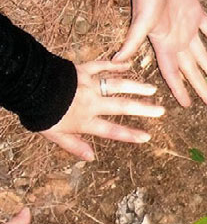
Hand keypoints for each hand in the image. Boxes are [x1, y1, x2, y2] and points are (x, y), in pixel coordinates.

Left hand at [41, 61, 163, 161]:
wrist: (27, 86)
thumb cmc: (40, 112)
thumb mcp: (55, 135)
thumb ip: (74, 146)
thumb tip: (91, 158)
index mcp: (85, 120)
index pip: (112, 130)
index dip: (130, 135)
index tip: (147, 137)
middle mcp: (91, 102)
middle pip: (121, 106)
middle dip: (144, 109)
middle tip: (161, 110)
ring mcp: (88, 84)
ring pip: (117, 85)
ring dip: (136, 87)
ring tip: (152, 89)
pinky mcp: (82, 70)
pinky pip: (102, 66)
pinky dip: (115, 65)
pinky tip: (128, 65)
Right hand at [115, 0, 206, 106]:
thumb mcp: (140, 22)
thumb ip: (132, 42)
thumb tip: (116, 62)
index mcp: (164, 44)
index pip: (172, 74)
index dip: (179, 90)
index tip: (188, 105)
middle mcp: (176, 40)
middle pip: (190, 69)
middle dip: (199, 85)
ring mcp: (187, 27)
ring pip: (202, 55)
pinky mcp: (196, 13)